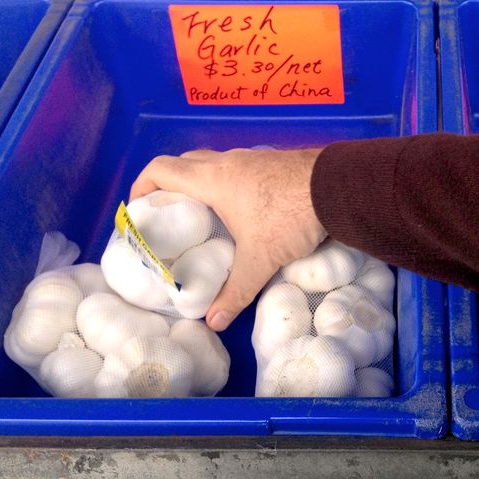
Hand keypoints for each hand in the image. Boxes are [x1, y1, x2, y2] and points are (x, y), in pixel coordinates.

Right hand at [130, 148, 326, 330]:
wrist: (338, 188)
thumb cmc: (289, 218)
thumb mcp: (261, 259)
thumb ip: (236, 291)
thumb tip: (215, 322)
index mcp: (212, 179)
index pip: (160, 169)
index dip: (142, 185)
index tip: (139, 209)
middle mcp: (228, 162)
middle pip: (184, 163)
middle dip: (170, 185)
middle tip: (170, 215)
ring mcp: (254, 157)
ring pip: (214, 163)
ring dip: (202, 182)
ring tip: (205, 215)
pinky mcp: (275, 160)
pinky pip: (240, 167)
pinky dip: (229, 182)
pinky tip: (244, 209)